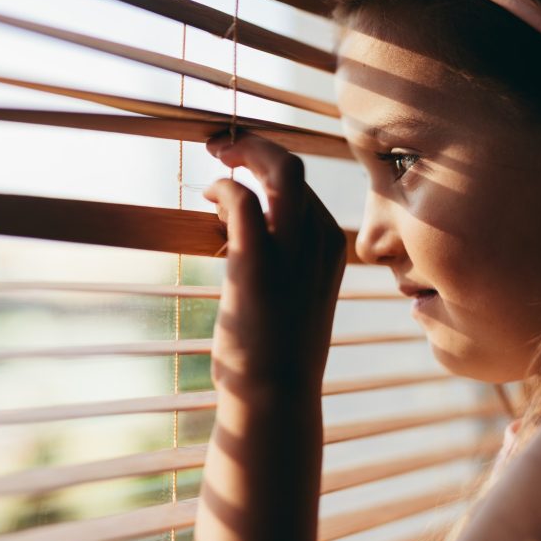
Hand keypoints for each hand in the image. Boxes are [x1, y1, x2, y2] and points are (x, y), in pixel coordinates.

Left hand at [204, 131, 346, 396]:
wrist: (276, 396)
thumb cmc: (278, 357)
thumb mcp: (293, 303)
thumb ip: (283, 269)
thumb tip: (247, 246)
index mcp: (331, 249)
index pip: (303, 189)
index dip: (268, 170)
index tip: (241, 169)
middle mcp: (319, 241)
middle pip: (294, 167)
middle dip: (257, 146)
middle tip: (224, 144)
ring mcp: (292, 249)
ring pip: (278, 170)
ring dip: (243, 153)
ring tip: (216, 153)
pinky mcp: (258, 259)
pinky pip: (244, 199)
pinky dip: (224, 187)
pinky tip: (208, 195)